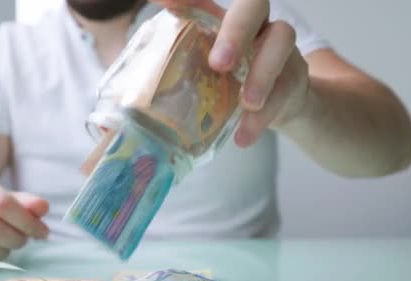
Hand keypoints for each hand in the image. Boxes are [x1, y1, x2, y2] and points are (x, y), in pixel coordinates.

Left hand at [151, 0, 308, 147]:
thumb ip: (169, 80)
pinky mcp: (294, 76)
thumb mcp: (199, 79)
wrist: (277, 106)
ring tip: (246, 104)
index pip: (205, 0)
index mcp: (223, 21)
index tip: (161, 0)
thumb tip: (116, 107)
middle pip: (254, 6)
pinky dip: (264, 117)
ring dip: (262, 74)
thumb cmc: (229, 84)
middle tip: (219, 64)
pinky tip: (244, 137)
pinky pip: (285, 90)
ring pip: (281, 42)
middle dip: (236, 32)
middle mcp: (254, 25)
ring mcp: (278, 47)